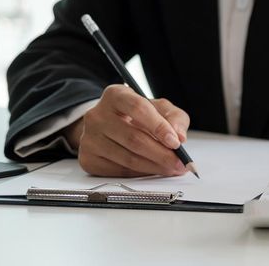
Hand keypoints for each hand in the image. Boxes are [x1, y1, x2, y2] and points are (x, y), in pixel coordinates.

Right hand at [64, 85, 189, 176]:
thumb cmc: (139, 115)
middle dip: (162, 154)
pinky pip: (119, 171)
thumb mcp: (160, 108)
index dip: (159, 127)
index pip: (138, 108)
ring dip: (155, 167)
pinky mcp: (88, 158)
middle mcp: (97, 115)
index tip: (176, 142)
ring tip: (172, 169)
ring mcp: (89, 138)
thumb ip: (175, 118)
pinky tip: (153, 170)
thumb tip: (180, 136)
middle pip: (134, 138)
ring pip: (128, 158)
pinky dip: (141, 173)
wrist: (110, 125)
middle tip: (180, 162)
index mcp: (115, 95)